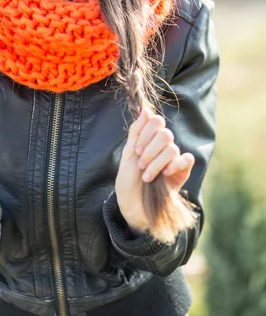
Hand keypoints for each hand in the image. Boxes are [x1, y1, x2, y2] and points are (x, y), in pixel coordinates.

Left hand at [115, 107, 194, 231]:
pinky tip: (165, 175)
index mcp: (150, 138)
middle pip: (165, 134)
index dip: (146, 134)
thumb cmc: (128, 180)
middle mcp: (163, 146)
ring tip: (147, 177)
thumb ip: (137, 131)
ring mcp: (173, 158)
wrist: (133, 205)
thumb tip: (146, 110)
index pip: (156, 121)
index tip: (136, 150)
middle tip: (141, 165)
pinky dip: (175, 165)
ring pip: (172, 148)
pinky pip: (187, 159)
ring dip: (156, 163)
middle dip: (150, 151)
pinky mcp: (182, 172)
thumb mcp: (128, 154)